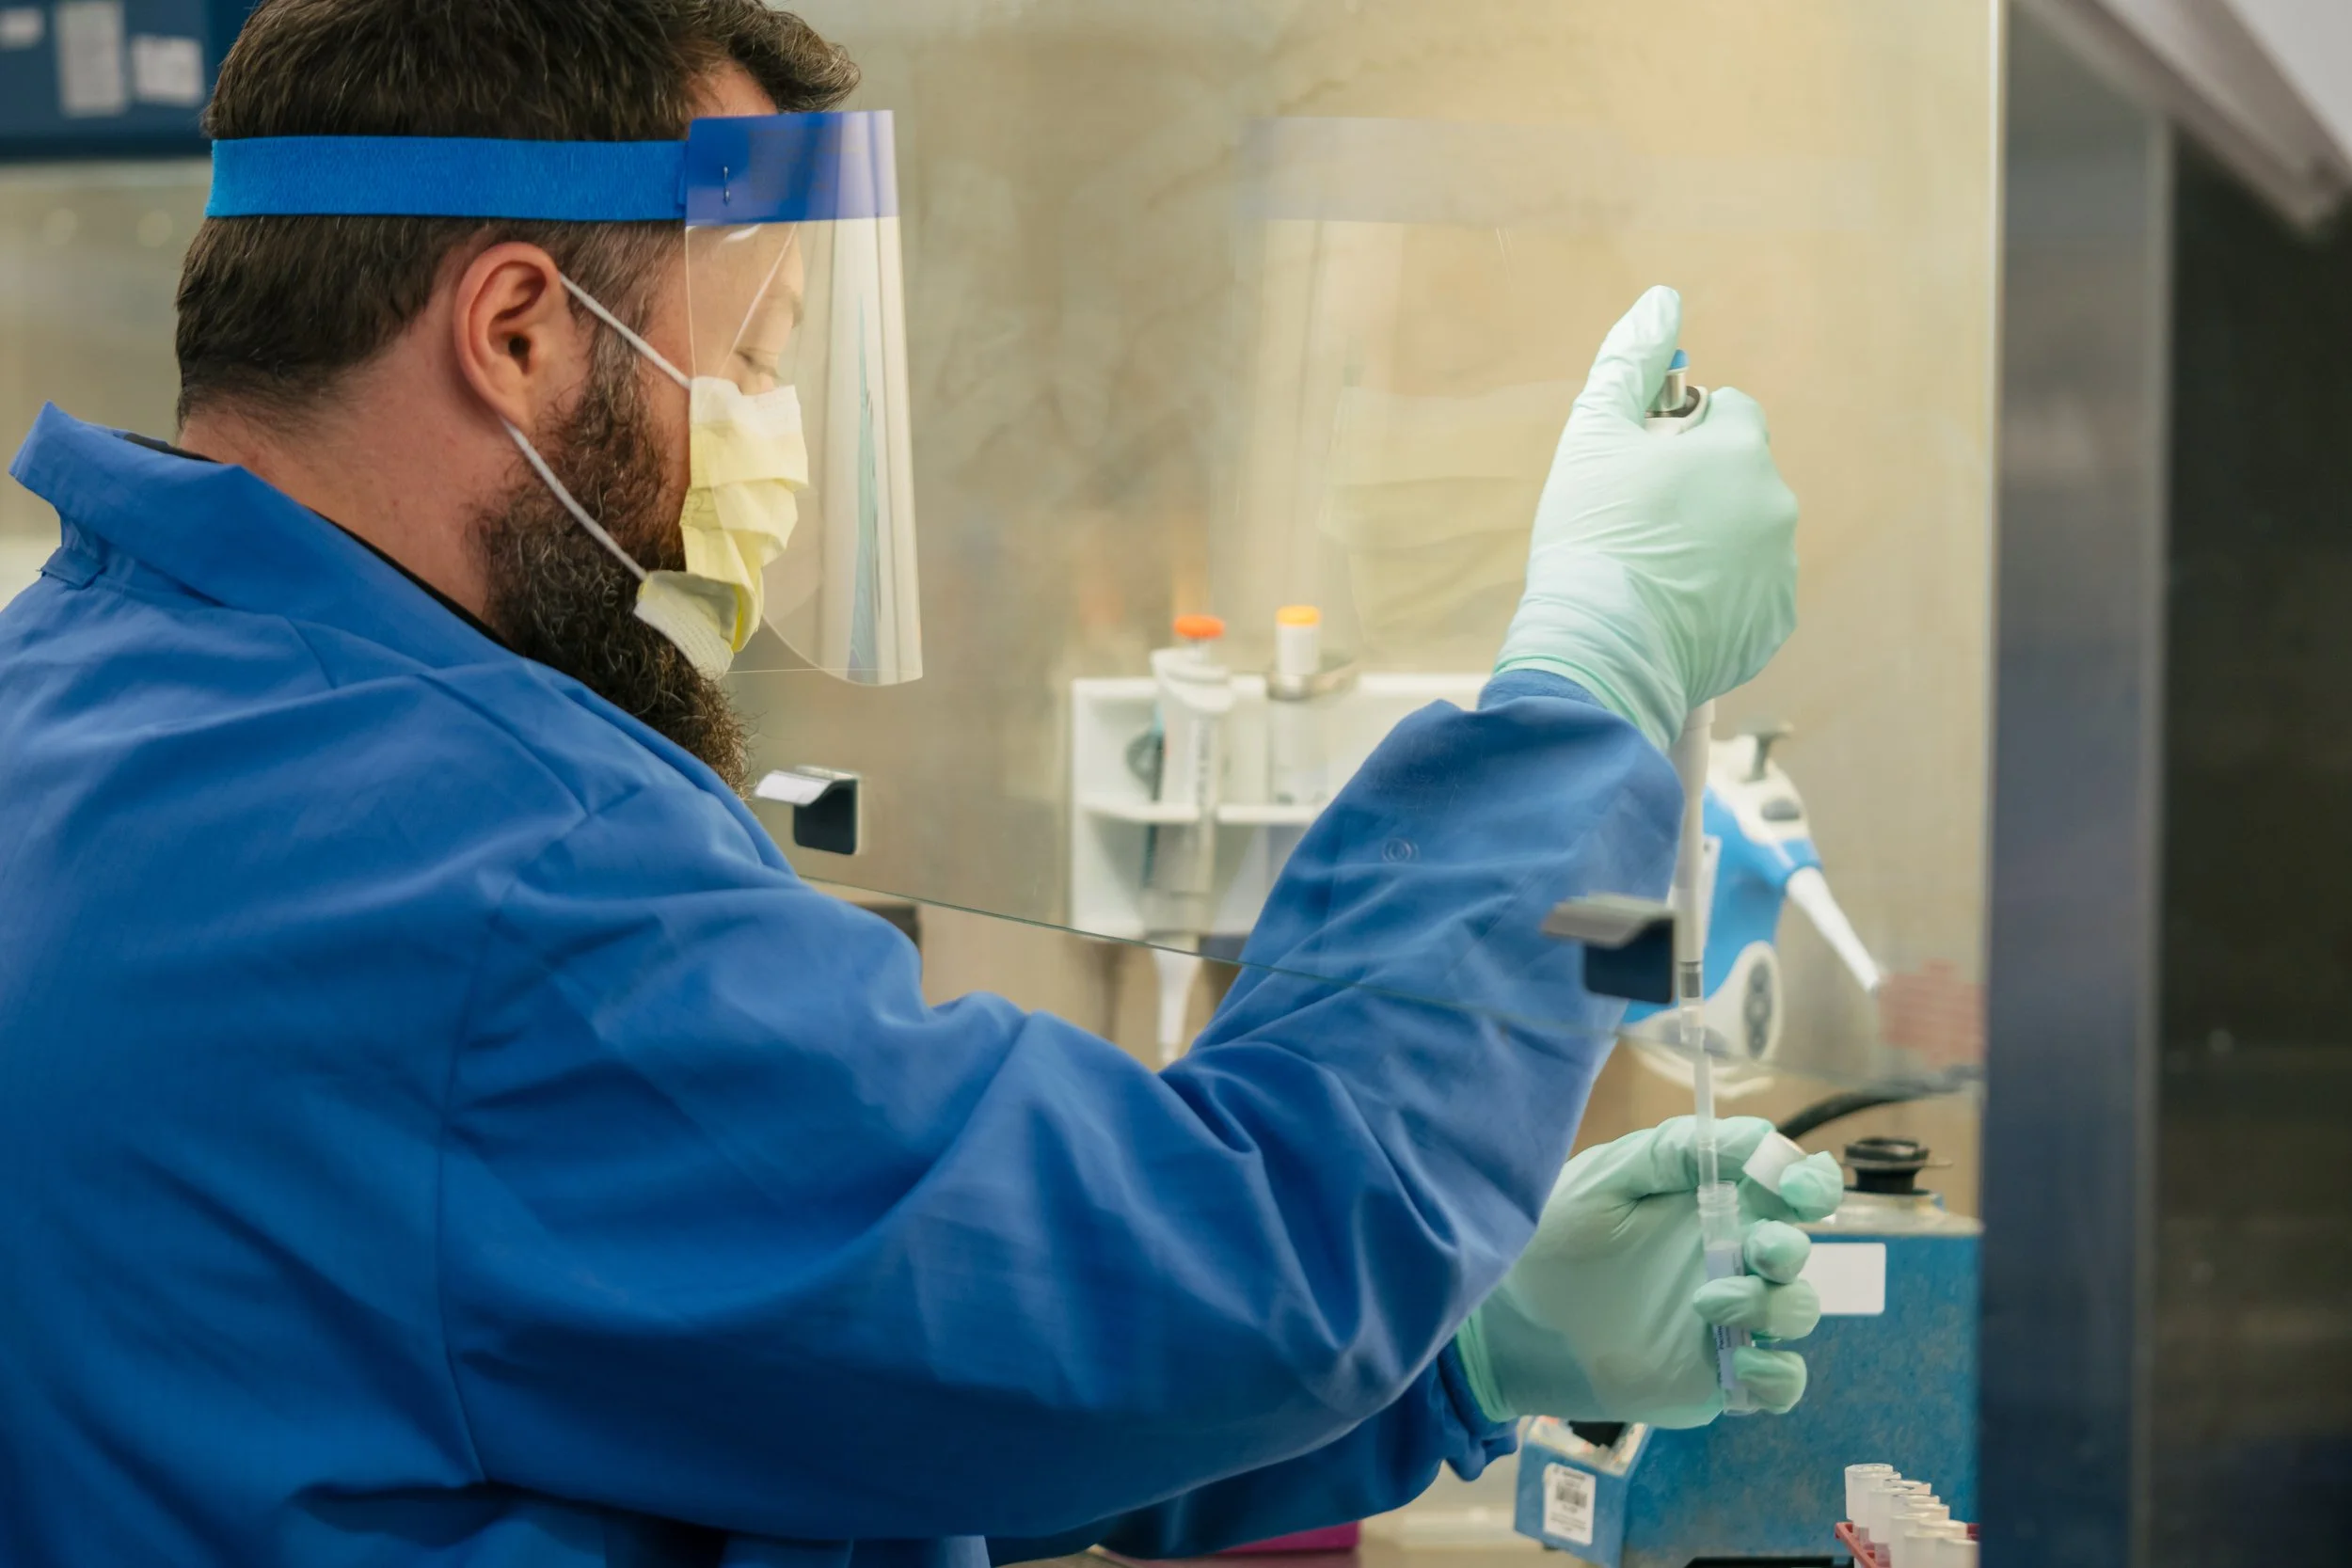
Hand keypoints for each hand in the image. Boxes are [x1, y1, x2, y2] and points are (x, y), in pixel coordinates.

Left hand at [1454, 1116, 1843, 1427]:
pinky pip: (1782, 1383)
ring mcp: (1728, 1320)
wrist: (1505, 1318)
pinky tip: (1743, 1367)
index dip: (1811, 1183)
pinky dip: (1781, 1376)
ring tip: (1705, 1302)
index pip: (1788, 1186)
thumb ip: (1673, 1152)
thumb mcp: (1605, 1178)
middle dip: (1790, 1248)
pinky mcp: (1718, 1377)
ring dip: (1772, 1305)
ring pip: (1798, 1310)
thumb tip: (1759, 1134)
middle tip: (1756, 1252)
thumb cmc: (1550, 1235)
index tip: (1799, 1190)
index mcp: (1710, 1202)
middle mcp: (1730, 1258)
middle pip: (1798, 1250)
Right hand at [1495, 286, 1799, 750]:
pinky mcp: (1772, 626)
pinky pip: (1748, 597)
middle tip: (1638, 525)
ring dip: (1711, 543)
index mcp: (1740, 449)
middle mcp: (1776, 504)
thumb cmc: (1592, 532)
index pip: (1729, 411)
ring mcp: (1779, 570)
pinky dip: (1717, 599)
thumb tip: (1663, 299)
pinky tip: (1670, 611)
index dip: (1682, 433)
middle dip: (1700, 490)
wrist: (1600, 646)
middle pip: (1739, 476)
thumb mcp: (1594, 434)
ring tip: (1651, 574)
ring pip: (1746, 536)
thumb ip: (1630, 361)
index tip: (1645, 466)